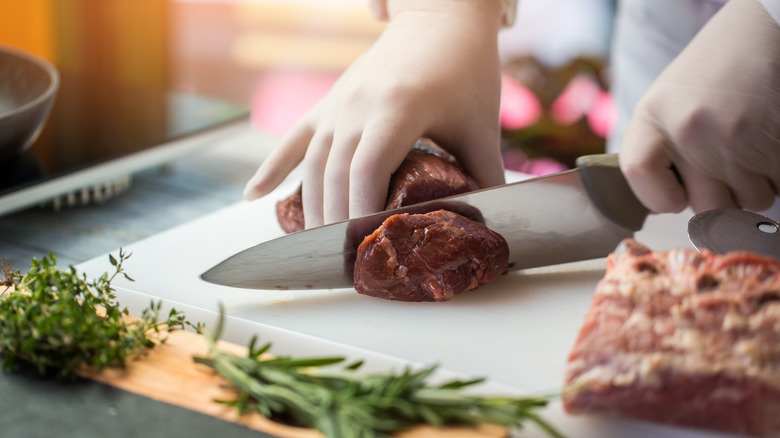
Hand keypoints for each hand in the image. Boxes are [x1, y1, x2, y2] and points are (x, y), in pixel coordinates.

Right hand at [244, 0, 505, 227]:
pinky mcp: (328, 103)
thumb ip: (487, 175)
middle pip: (334, 175)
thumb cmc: (465, 70)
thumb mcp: (482, 124)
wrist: (440, 19)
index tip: (365, 247)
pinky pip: (293, 139)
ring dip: (311, 208)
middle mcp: (357, 105)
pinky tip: (254, 196)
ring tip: (317, 247)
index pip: (368, 170)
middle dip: (335, 222)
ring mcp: (337, 104)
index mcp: (397, 108)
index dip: (361, 212)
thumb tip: (493, 223)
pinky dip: (271, 168)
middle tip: (343, 262)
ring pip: (312, 165)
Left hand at [619, 0, 779, 213]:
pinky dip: (779, 174)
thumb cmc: (718, 69)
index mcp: (652, 116)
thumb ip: (661, 148)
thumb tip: (666, 203)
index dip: (661, 197)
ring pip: (749, 201)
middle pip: (705, 207)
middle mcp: (687, 129)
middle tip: (727, 163)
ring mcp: (733, 137)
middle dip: (722, 196)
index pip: (638, 176)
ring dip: (756, 184)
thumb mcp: (669, 101)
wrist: (769, 29)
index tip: (677, 192)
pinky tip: (771, 140)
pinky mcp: (777, 143)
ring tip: (752, 143)